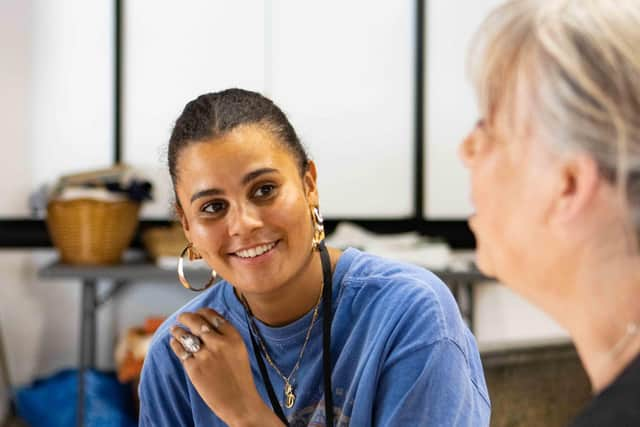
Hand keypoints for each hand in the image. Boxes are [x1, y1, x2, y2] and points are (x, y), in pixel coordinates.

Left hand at [170, 308, 283, 426]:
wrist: (239, 401)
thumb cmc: (239, 376)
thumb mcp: (239, 350)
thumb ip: (226, 336)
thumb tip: (208, 322)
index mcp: (233, 337)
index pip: (212, 316)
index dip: (202, 312)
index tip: (197, 313)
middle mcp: (219, 343)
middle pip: (197, 321)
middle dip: (187, 317)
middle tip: (182, 317)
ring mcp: (206, 355)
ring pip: (185, 334)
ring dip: (178, 330)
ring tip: (175, 329)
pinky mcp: (194, 367)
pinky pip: (180, 350)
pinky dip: (175, 344)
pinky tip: (174, 342)